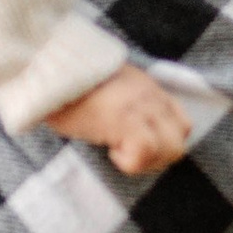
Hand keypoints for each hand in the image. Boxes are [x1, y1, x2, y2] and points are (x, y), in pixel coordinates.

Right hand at [44, 60, 189, 173]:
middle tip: (127, 154)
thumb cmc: (68, 85)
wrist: (50, 69)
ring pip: (171, 151)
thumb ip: (127, 103)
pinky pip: (144, 153)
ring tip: (118, 152)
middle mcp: (152, 97)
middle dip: (157, 158)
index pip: (183, 124)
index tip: (137, 145)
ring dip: (145, 161)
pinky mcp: (126, 120)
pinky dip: (129, 162)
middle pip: (180, 142)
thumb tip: (127, 133)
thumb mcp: (109, 89)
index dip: (164, 142)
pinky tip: (109, 151)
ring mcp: (142, 107)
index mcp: (149, 89)